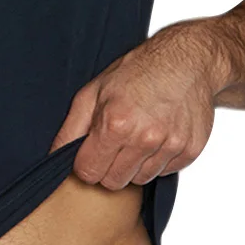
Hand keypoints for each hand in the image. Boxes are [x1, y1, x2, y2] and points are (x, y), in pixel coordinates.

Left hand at [50, 22, 219, 188]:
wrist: (186, 61)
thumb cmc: (137, 72)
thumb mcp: (93, 91)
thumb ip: (72, 128)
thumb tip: (55, 156)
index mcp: (115, 123)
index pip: (89, 173)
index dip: (86, 163)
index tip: (91, 151)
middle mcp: (144, 138)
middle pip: (114, 182)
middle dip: (108, 167)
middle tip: (114, 142)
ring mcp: (170, 146)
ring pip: (140, 179)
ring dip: (134, 164)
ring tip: (138, 134)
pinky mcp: (189, 151)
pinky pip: (164, 171)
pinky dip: (157, 159)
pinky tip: (158, 134)